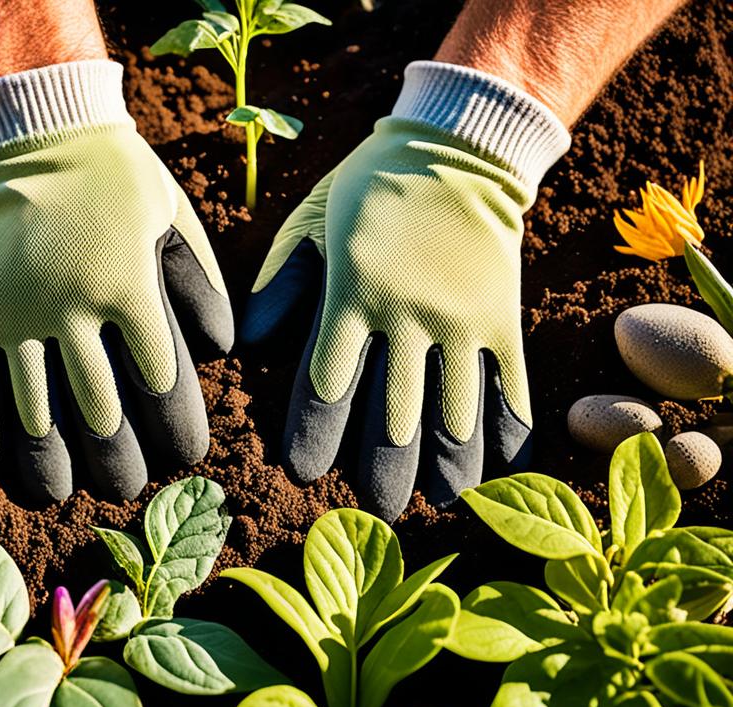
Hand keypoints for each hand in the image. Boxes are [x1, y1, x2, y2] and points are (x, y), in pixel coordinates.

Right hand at [0, 61, 232, 500]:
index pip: (161, 383)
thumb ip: (202, 286)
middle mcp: (74, 310)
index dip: (177, 429)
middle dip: (117, 461)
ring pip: (35, 408)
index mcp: (131, 290)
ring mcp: (17, 312)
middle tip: (126, 490)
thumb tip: (221, 353)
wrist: (35, 127)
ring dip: (49, 461)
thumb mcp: (176, 218)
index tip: (185, 459)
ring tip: (59, 496)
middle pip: (100, 410)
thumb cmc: (119, 177)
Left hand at [243, 62, 568, 519]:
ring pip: (454, 410)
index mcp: (350, 295)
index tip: (305, 474)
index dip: (315, 434)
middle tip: (377, 511)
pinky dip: (509, 429)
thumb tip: (246, 345)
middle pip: (392, 413)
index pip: (327, 383)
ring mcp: (460, 319)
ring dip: (448, 465)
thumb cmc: (370, 189)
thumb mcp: (310, 224)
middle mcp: (405, 316)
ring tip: (444, 505)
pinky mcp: (502, 316)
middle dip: (383, 469)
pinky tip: (507, 467)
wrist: (457, 145)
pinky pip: (510, 383)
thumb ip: (281, 284)